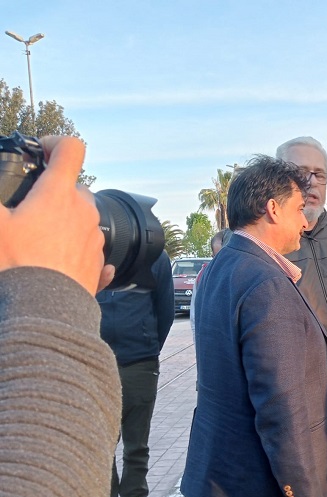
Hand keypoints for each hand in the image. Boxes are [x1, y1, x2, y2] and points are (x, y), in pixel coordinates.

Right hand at [0, 136, 112, 294]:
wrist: (44, 311)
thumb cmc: (17, 264)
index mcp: (59, 194)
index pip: (71, 149)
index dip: (55, 143)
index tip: (41, 152)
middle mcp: (84, 213)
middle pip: (75, 188)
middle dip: (54, 192)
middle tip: (28, 208)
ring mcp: (95, 240)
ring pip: (83, 219)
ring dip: (65, 222)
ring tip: (38, 240)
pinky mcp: (98, 265)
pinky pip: (90, 250)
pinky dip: (76, 250)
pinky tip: (58, 260)